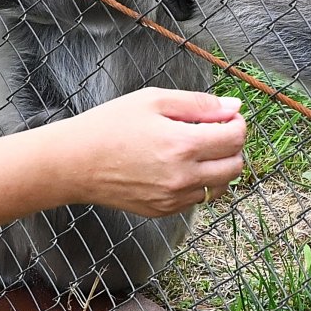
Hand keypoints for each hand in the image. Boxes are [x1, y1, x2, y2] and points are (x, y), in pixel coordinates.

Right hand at [55, 88, 245, 217]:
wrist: (74, 163)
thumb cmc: (108, 126)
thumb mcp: (153, 100)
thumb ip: (198, 103)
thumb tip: (233, 107)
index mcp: (183, 145)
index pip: (235, 137)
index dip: (237, 122)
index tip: (226, 115)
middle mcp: (183, 177)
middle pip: (235, 165)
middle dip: (232, 145)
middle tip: (214, 131)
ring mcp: (174, 198)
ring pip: (220, 186)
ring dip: (219, 166)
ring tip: (197, 149)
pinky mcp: (163, 211)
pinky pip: (198, 199)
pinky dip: (199, 183)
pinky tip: (179, 166)